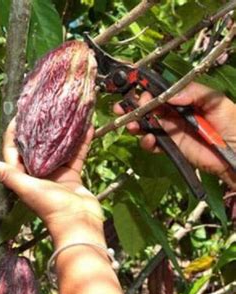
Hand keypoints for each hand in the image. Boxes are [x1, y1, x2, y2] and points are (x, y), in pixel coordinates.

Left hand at [0, 119, 103, 246]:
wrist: (78, 223)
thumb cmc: (50, 207)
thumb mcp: (26, 188)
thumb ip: (7, 175)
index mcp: (22, 176)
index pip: (14, 150)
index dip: (14, 133)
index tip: (18, 116)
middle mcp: (37, 173)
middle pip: (36, 146)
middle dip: (38, 128)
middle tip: (42, 109)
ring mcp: (55, 174)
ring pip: (57, 148)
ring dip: (61, 132)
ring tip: (64, 114)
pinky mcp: (72, 175)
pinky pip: (76, 154)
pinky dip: (81, 141)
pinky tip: (87, 126)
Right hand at [114, 82, 235, 186]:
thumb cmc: (233, 124)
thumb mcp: (216, 101)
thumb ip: (194, 93)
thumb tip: (168, 96)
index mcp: (185, 99)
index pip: (161, 92)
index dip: (146, 90)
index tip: (136, 89)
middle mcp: (175, 113)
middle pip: (149, 108)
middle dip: (134, 107)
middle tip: (124, 107)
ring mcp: (172, 130)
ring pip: (146, 125)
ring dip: (135, 123)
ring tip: (132, 125)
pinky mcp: (171, 147)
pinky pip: (153, 144)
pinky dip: (146, 142)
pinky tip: (148, 139)